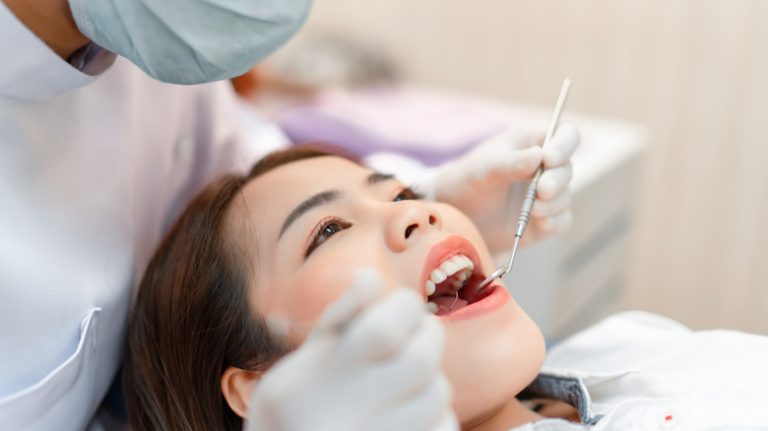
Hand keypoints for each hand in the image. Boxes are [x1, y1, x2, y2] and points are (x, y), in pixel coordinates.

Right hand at [245, 269, 457, 430]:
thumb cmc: (294, 405)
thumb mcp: (305, 358)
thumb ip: (340, 316)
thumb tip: (370, 275)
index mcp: (332, 371)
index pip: (385, 329)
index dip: (404, 306)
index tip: (401, 306)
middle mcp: (359, 407)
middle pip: (422, 359)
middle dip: (427, 335)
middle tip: (412, 336)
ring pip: (438, 392)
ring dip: (429, 378)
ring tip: (403, 381)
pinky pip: (444, 427)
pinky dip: (435, 414)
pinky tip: (407, 412)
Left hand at [432, 123, 578, 252]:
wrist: (456, 216)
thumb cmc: (467, 181)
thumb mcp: (483, 169)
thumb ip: (510, 162)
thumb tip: (540, 155)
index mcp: (531, 142)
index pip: (564, 134)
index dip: (564, 144)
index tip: (550, 158)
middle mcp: (543, 167)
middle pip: (567, 168)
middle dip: (557, 180)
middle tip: (542, 190)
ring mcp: (545, 194)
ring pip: (565, 196)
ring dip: (553, 203)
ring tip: (532, 210)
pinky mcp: (545, 219)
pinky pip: (562, 220)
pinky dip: (554, 222)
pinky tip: (539, 223)